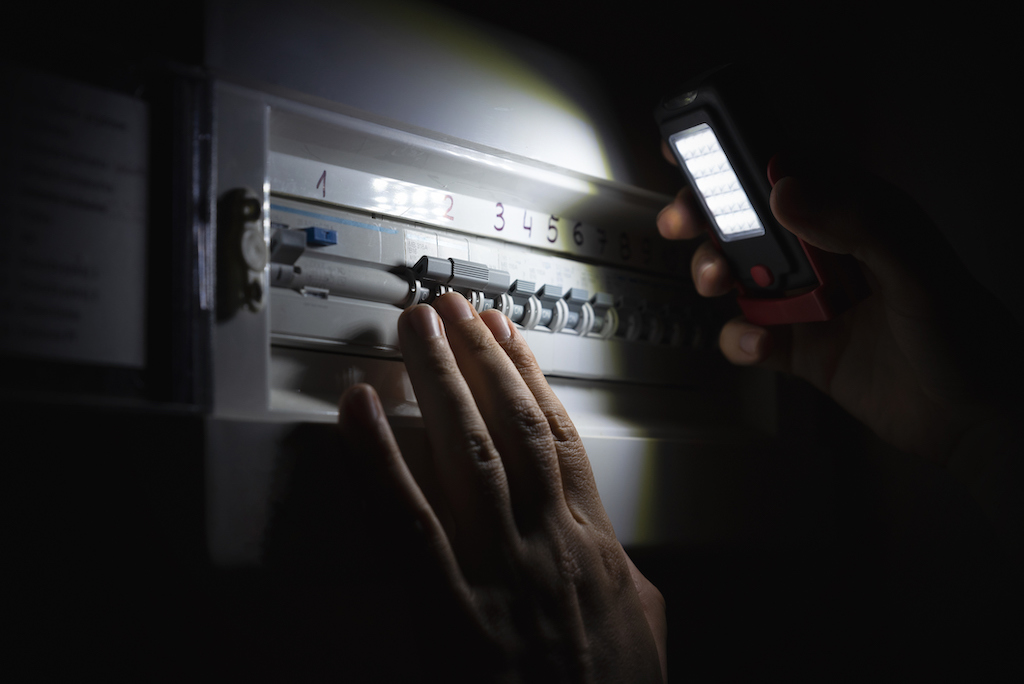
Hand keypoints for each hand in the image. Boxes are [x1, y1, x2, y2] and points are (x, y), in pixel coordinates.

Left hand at [338, 293, 665, 682]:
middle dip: (479, 358)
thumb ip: (625, 576)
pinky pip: (407, 518)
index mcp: (591, 542)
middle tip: (450, 309)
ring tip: (416, 331)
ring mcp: (497, 569)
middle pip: (510, 425)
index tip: (506, 335)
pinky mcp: (448, 609)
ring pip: (467, 450)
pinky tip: (361, 414)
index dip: (530, 375)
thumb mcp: (644, 627)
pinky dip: (381, 459)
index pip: (557, 435)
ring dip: (439, 382)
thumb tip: (613, 550)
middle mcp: (546, 540)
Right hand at [657, 143, 1023, 466]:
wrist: (974, 420)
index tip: (693, 151)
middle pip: (747, 220)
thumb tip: (785, 192)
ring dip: (714, 273)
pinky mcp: (799, 347)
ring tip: (716, 282)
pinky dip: (741, 339)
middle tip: (683, 221)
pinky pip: (749, 335)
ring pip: (738, 274)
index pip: (788, 170)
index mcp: (856, 215)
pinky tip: (760, 344)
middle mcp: (826, 252)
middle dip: (706, 215)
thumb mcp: (917, 267)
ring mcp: (808, 300)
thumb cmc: (966, 335)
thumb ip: (857, 222)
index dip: (738, 156)